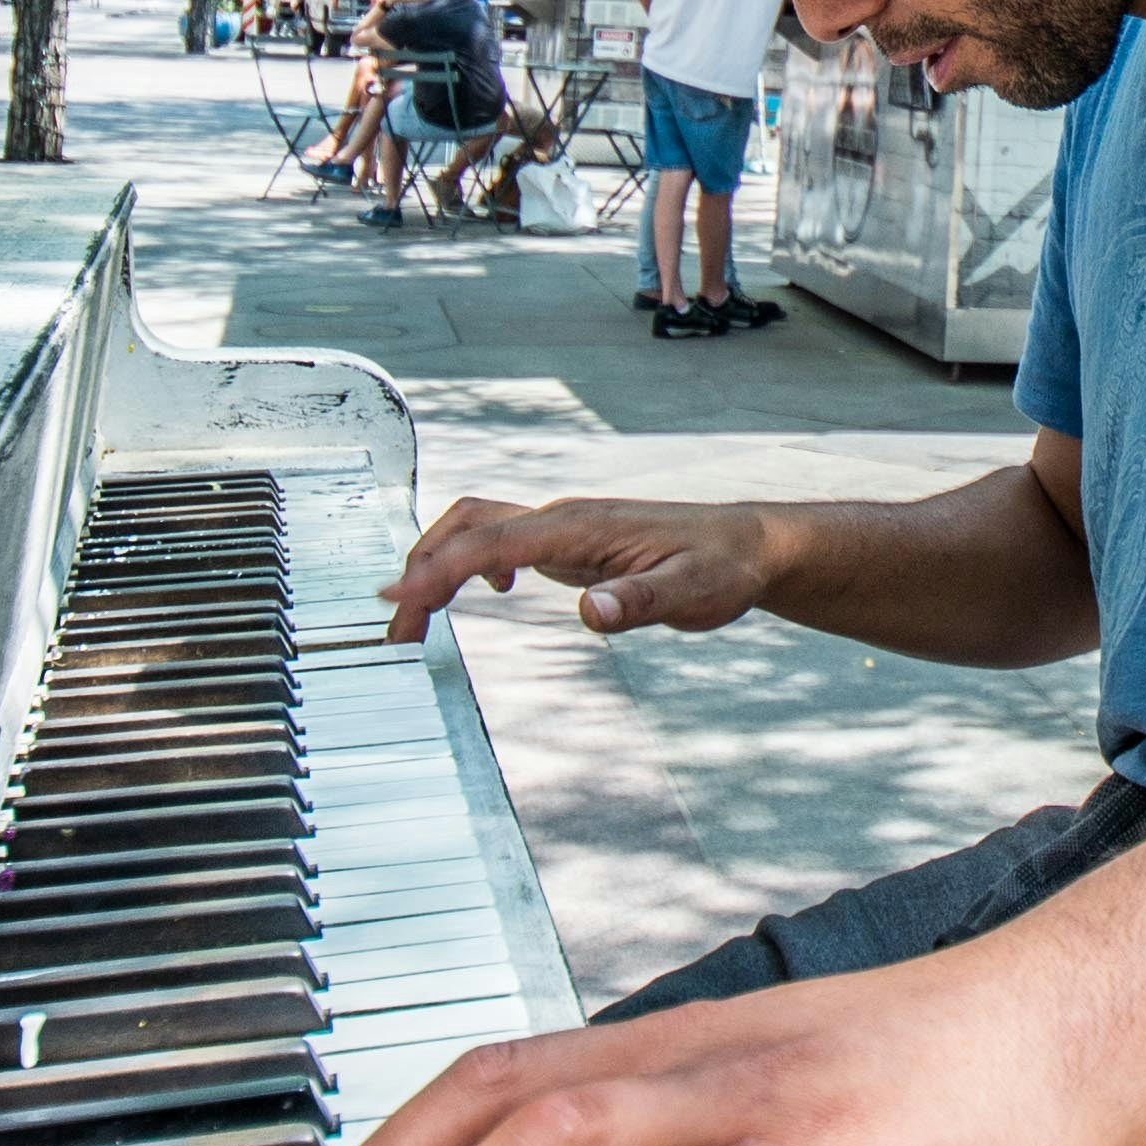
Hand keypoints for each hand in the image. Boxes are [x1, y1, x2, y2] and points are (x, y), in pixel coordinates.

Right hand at [386, 491, 785, 642]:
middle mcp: (563, 519)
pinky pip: (502, 540)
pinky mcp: (570, 542)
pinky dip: (469, 560)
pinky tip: (482, 595)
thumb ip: (640, 601)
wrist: (749, 545)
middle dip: (422, 567)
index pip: (491, 543)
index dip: (440, 569)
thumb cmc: (723, 567)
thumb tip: (591, 613)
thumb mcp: (694, 592)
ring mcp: (563, 528)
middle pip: (468, 525)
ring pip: (480, 527)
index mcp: (580, 527)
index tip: (401, 600)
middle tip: (397, 626)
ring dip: (439, 563)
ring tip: (415, 615)